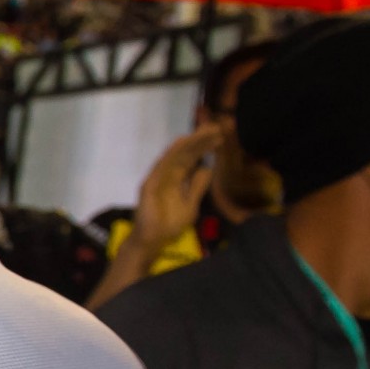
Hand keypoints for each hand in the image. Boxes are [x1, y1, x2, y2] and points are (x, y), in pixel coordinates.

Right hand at [127, 123, 222, 252]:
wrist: (153, 240)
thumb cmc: (169, 224)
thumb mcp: (192, 204)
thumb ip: (197, 187)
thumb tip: (207, 168)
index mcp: (178, 178)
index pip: (193, 158)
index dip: (205, 147)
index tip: (220, 137)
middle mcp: (168, 174)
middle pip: (185, 153)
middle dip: (200, 140)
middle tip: (217, 128)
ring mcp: (158, 178)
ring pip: (175, 155)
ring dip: (190, 142)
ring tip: (205, 131)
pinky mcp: (150, 184)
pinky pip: (162, 166)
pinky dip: (172, 153)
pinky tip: (183, 143)